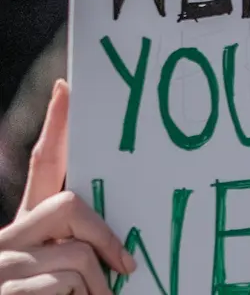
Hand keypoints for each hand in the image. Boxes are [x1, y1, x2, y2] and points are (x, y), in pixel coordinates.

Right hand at [0, 81, 133, 294]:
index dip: (55, 127)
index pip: (41, 166)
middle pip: (71, 205)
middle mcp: (6, 238)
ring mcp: (2, 265)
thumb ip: (76, 244)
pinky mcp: (8, 291)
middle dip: (106, 239)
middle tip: (125, 269)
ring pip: (78, 253)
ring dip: (98, 286)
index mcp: (23, 229)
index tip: (66, 86)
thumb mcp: (59, 267)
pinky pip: (65, 284)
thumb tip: (122, 239)